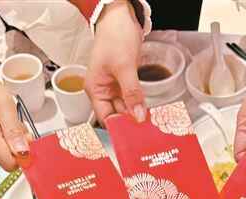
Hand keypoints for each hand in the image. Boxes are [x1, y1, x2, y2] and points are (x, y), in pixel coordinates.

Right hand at [0, 64, 28, 170]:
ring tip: (0, 123)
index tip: (23, 136)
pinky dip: (2, 143)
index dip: (22, 152)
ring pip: (4, 158)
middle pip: (8, 160)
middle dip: (16, 145)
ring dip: (9, 143)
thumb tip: (24, 152)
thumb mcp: (4, 100)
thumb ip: (14, 128)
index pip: (10, 162)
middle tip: (9, 123)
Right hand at [85, 0, 144, 125]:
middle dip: (130, 122)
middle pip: (117, 114)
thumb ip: (132, 93)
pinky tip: (149, 111)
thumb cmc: (114, 35)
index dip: (118, 128)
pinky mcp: (125, 81)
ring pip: (126, 107)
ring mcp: (115, 86)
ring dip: (137, 114)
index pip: (106, 117)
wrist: (120, 15)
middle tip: (146, 133)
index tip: (133, 136)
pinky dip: (140, 104)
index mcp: (95, 89)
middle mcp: (103, 90)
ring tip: (150, 125)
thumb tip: (138, 115)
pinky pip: (133, 98)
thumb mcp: (124, 67)